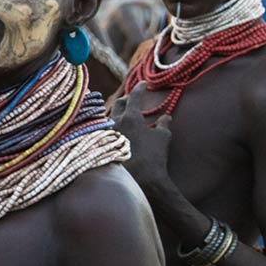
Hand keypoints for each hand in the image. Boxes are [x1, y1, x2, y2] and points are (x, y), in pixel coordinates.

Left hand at [112, 82, 173, 198]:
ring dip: (115, 113)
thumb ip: (163, 124)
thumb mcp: (163, 138)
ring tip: (121, 113)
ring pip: (108, 116)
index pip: (134, 96)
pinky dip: (109, 126)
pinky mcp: (100, 145)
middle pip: (117, 103)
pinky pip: (103, 130)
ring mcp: (105, 134)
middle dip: (125, 99)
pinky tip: (113, 130)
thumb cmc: (153, 158)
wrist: (140, 181)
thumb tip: (166, 116)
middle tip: (131, 98)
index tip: (143, 84)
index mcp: (130, 117)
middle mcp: (114, 122)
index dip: (139, 88)